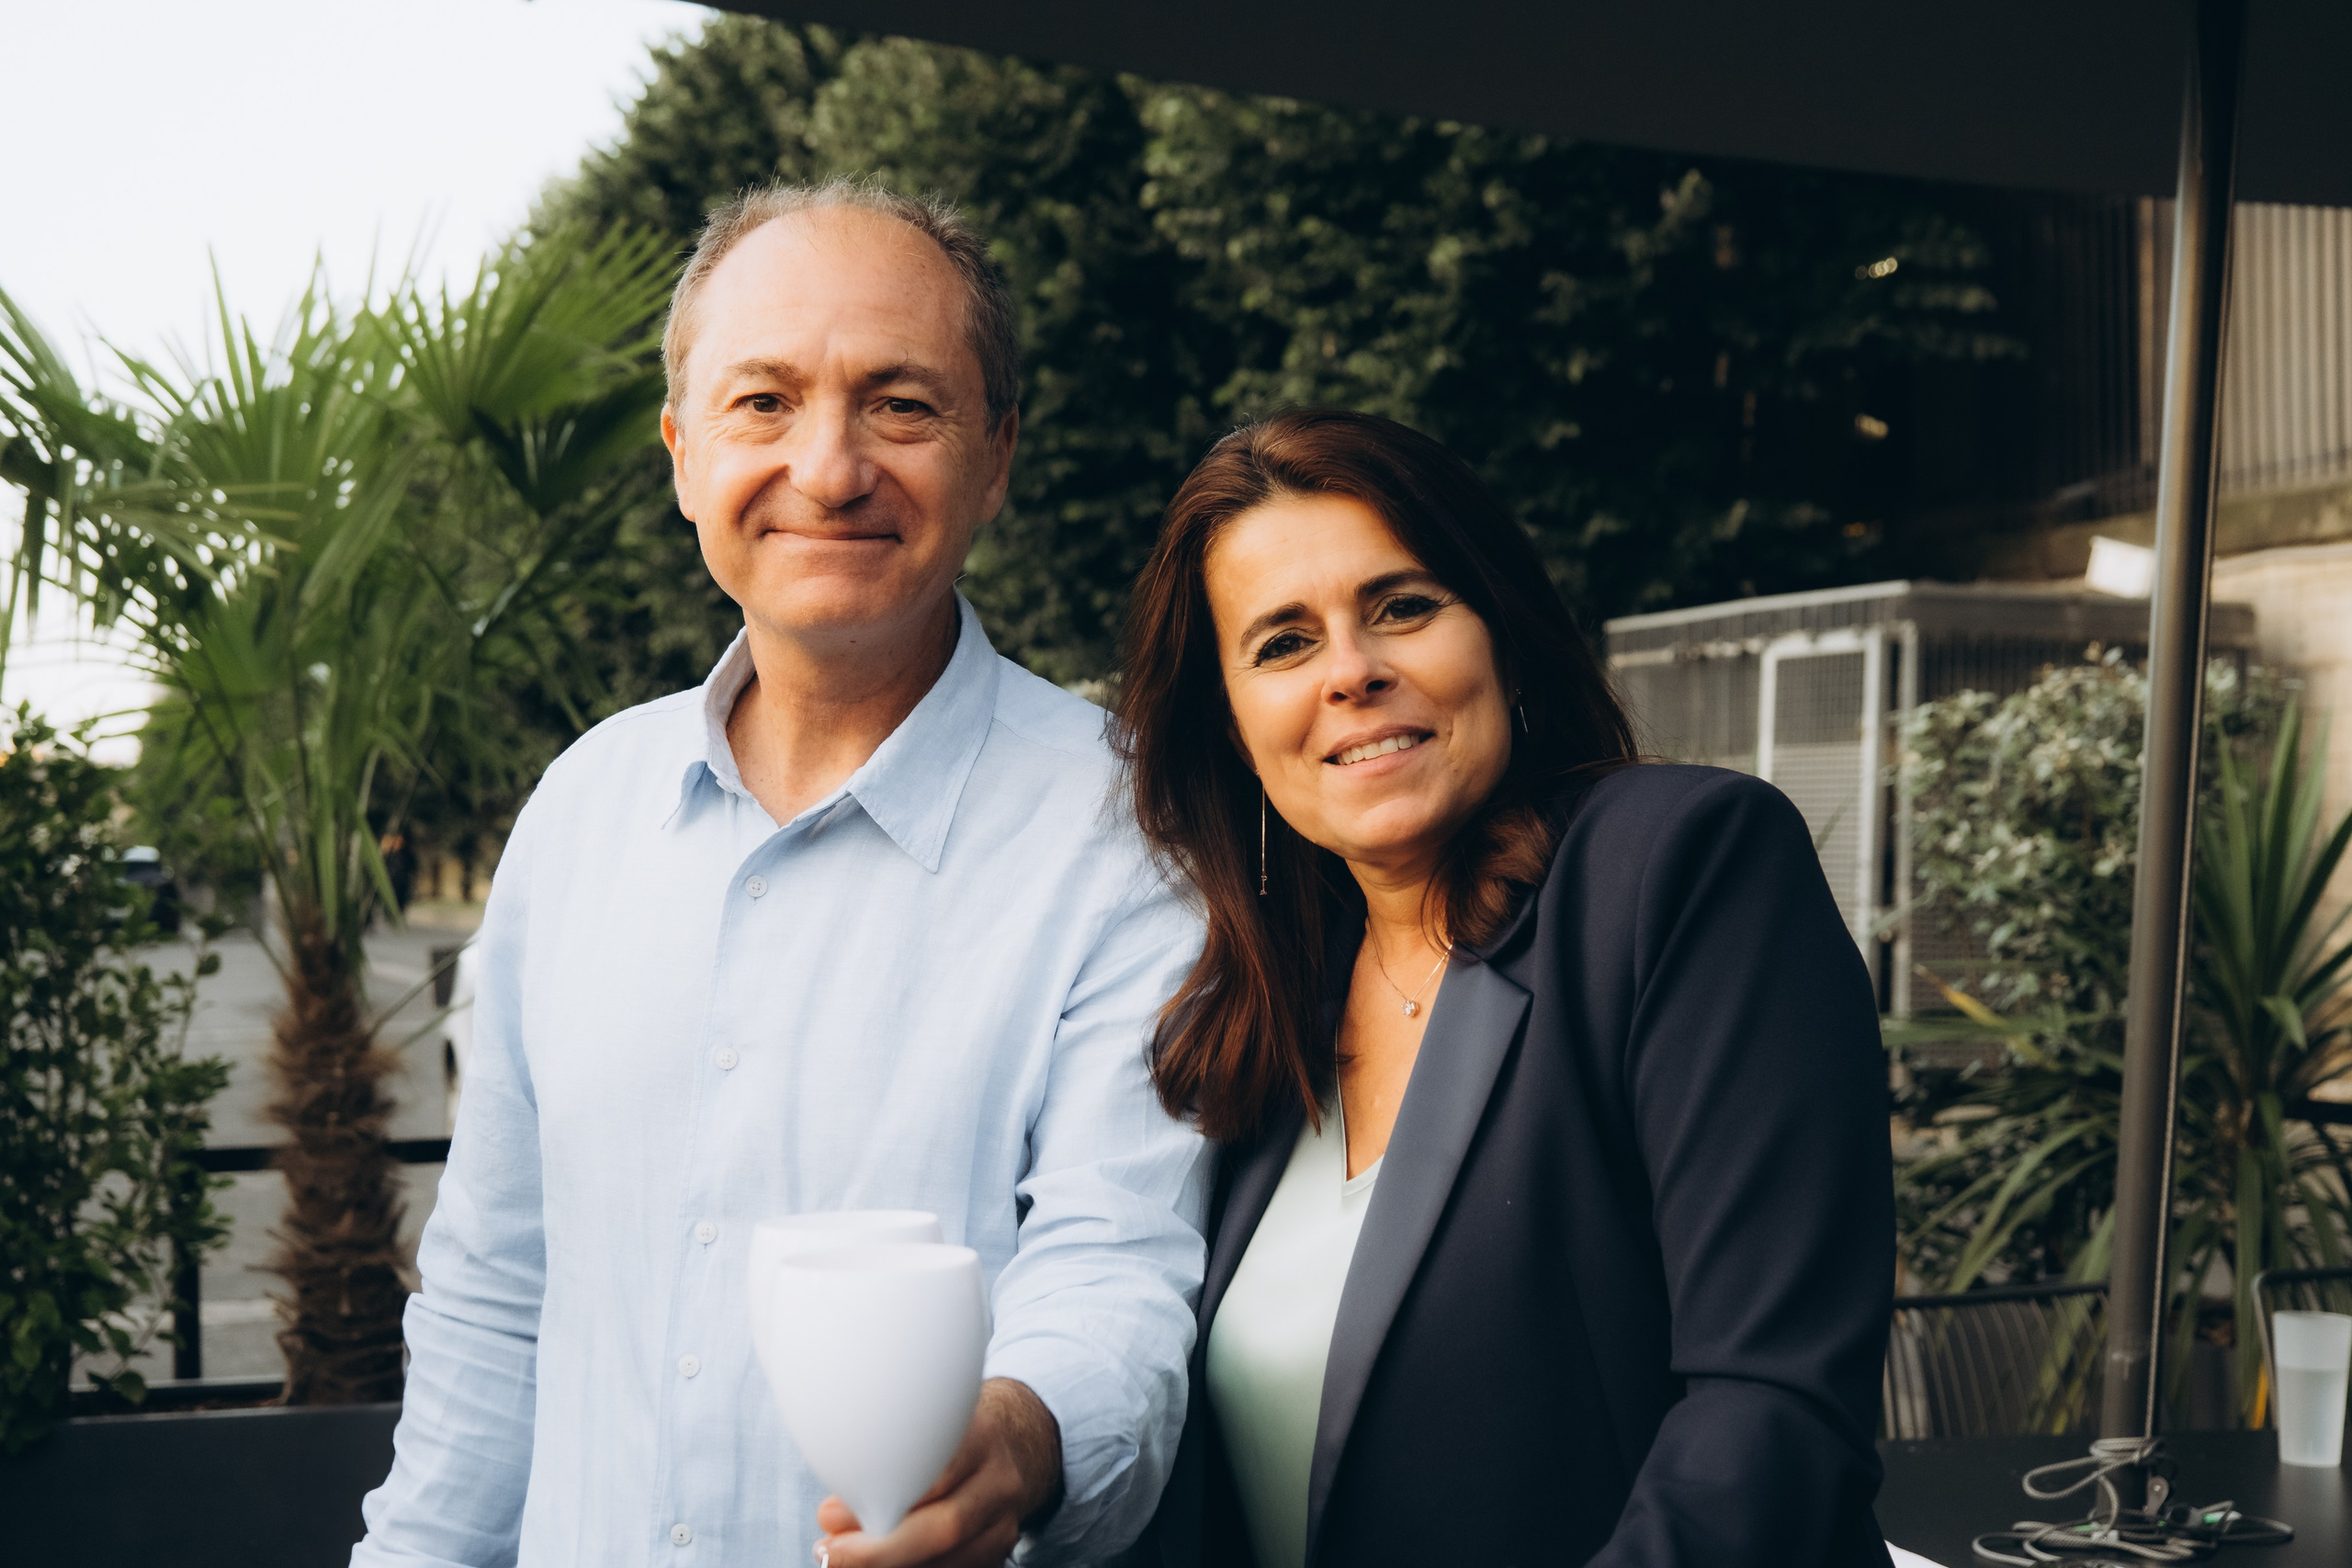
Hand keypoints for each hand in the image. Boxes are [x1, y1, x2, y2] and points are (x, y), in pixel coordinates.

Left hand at [814, 1378, 1062, 1567]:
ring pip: (953, 1560)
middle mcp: (1001, 1481)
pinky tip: (883, 1564)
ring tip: (845, 1560)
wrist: (1011, 1442)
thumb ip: (887, 1457)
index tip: (830, 1515)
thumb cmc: (951, 1432)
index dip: (883, 1498)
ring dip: (893, 1566)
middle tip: (830, 1552)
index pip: (937, 1470)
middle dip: (881, 1550)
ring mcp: (1005, 1522)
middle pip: (947, 1526)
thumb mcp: (928, 1420)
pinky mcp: (999, 1551)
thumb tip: (831, 1517)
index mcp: (982, 1435)